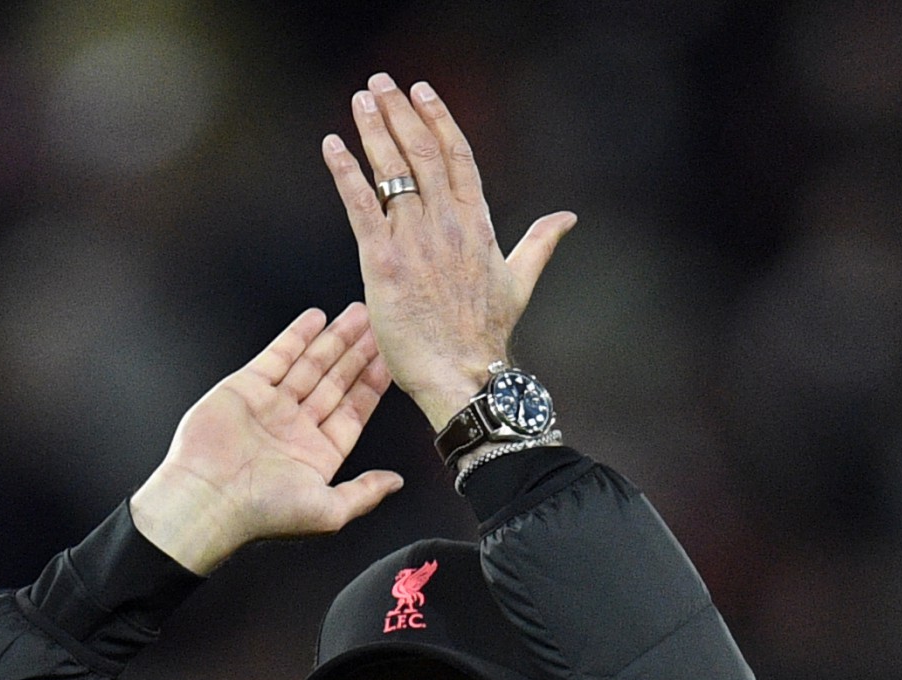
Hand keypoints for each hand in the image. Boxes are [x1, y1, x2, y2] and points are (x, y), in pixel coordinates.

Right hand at [130, 303, 397, 575]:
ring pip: (310, 364)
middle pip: (335, 381)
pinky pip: (277, 356)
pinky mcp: (245, 388)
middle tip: (380, 326)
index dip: (373, 384)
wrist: (208, 499)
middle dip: (358, 354)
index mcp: (318, 454)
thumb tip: (396, 482)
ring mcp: (271, 406)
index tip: (392, 360)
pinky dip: (297, 336)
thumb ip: (365, 493)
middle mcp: (296, 428)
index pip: (353, 411)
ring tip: (358, 314)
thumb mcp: (329, 511)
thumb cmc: (264, 513)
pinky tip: (316, 318)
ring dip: (334, 339)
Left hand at [322, 73, 576, 428]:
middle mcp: (447, 225)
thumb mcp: (520, 282)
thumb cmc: (486, 335)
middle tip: (381, 83)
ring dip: (375, 130)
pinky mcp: (383, 262)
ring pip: (392, 172)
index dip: (438, 120)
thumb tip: (567, 218)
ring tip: (362, 100)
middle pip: (422, 154)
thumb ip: (540, 242)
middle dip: (401, 113)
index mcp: (478, 225)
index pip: (458, 157)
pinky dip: (346, 173)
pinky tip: (333, 146)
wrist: (463, 374)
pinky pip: (362, 206)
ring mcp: (414, 241)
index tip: (422, 92)